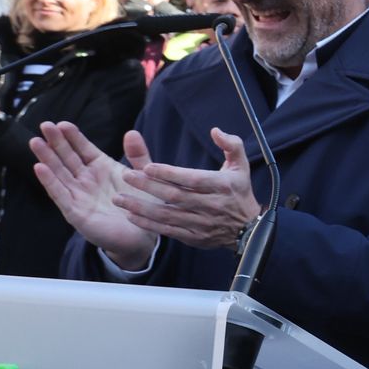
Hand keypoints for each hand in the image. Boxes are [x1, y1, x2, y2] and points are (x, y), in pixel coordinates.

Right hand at [29, 123, 161, 270]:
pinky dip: (49, 182)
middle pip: (67, 157)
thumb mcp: (143, 176)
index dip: (73, 137)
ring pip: (59, 173)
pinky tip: (39, 168)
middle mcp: (86, 179)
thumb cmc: (141, 204)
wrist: (142, 237)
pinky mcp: (75, 212)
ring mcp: (79, 195)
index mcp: (101, 168)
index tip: (63, 123)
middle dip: (56, 142)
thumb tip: (132, 132)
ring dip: (47, 158)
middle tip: (44, 125)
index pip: (83, 148)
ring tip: (35, 142)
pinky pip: (60, 195)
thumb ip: (138, 156)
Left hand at [113, 127, 263, 251]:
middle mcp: (210, 205)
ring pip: (167, 215)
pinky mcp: (194, 237)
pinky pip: (168, 231)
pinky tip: (131, 216)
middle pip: (175, 196)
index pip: (192, 179)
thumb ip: (231, 145)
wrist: (248, 229)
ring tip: (120, 199)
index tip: (147, 166)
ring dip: (141, 207)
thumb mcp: (241, 166)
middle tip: (126, 176)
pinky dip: (148, 225)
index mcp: (221, 185)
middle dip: (148, 186)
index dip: (169, 173)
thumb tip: (215, 131)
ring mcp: (201, 223)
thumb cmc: (239, 192)